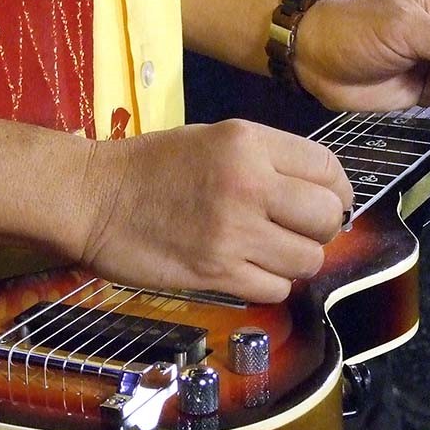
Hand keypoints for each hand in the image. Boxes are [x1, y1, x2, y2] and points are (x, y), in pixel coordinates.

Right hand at [78, 120, 353, 302]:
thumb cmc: (150, 166)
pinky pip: (275, 289)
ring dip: (294, 262)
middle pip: (327, 218)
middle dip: (319, 230)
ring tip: (266, 253)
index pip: (329, 170)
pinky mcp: (216, 273)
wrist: (92, 198)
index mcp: (249, 142)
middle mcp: (249, 183)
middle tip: (295, 233)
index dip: (336, 192)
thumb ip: (267, 160)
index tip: (323, 205)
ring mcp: (233, 231)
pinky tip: (244, 270)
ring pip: (307, 260)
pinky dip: (267, 284)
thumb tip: (319, 195)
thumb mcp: (214, 140)